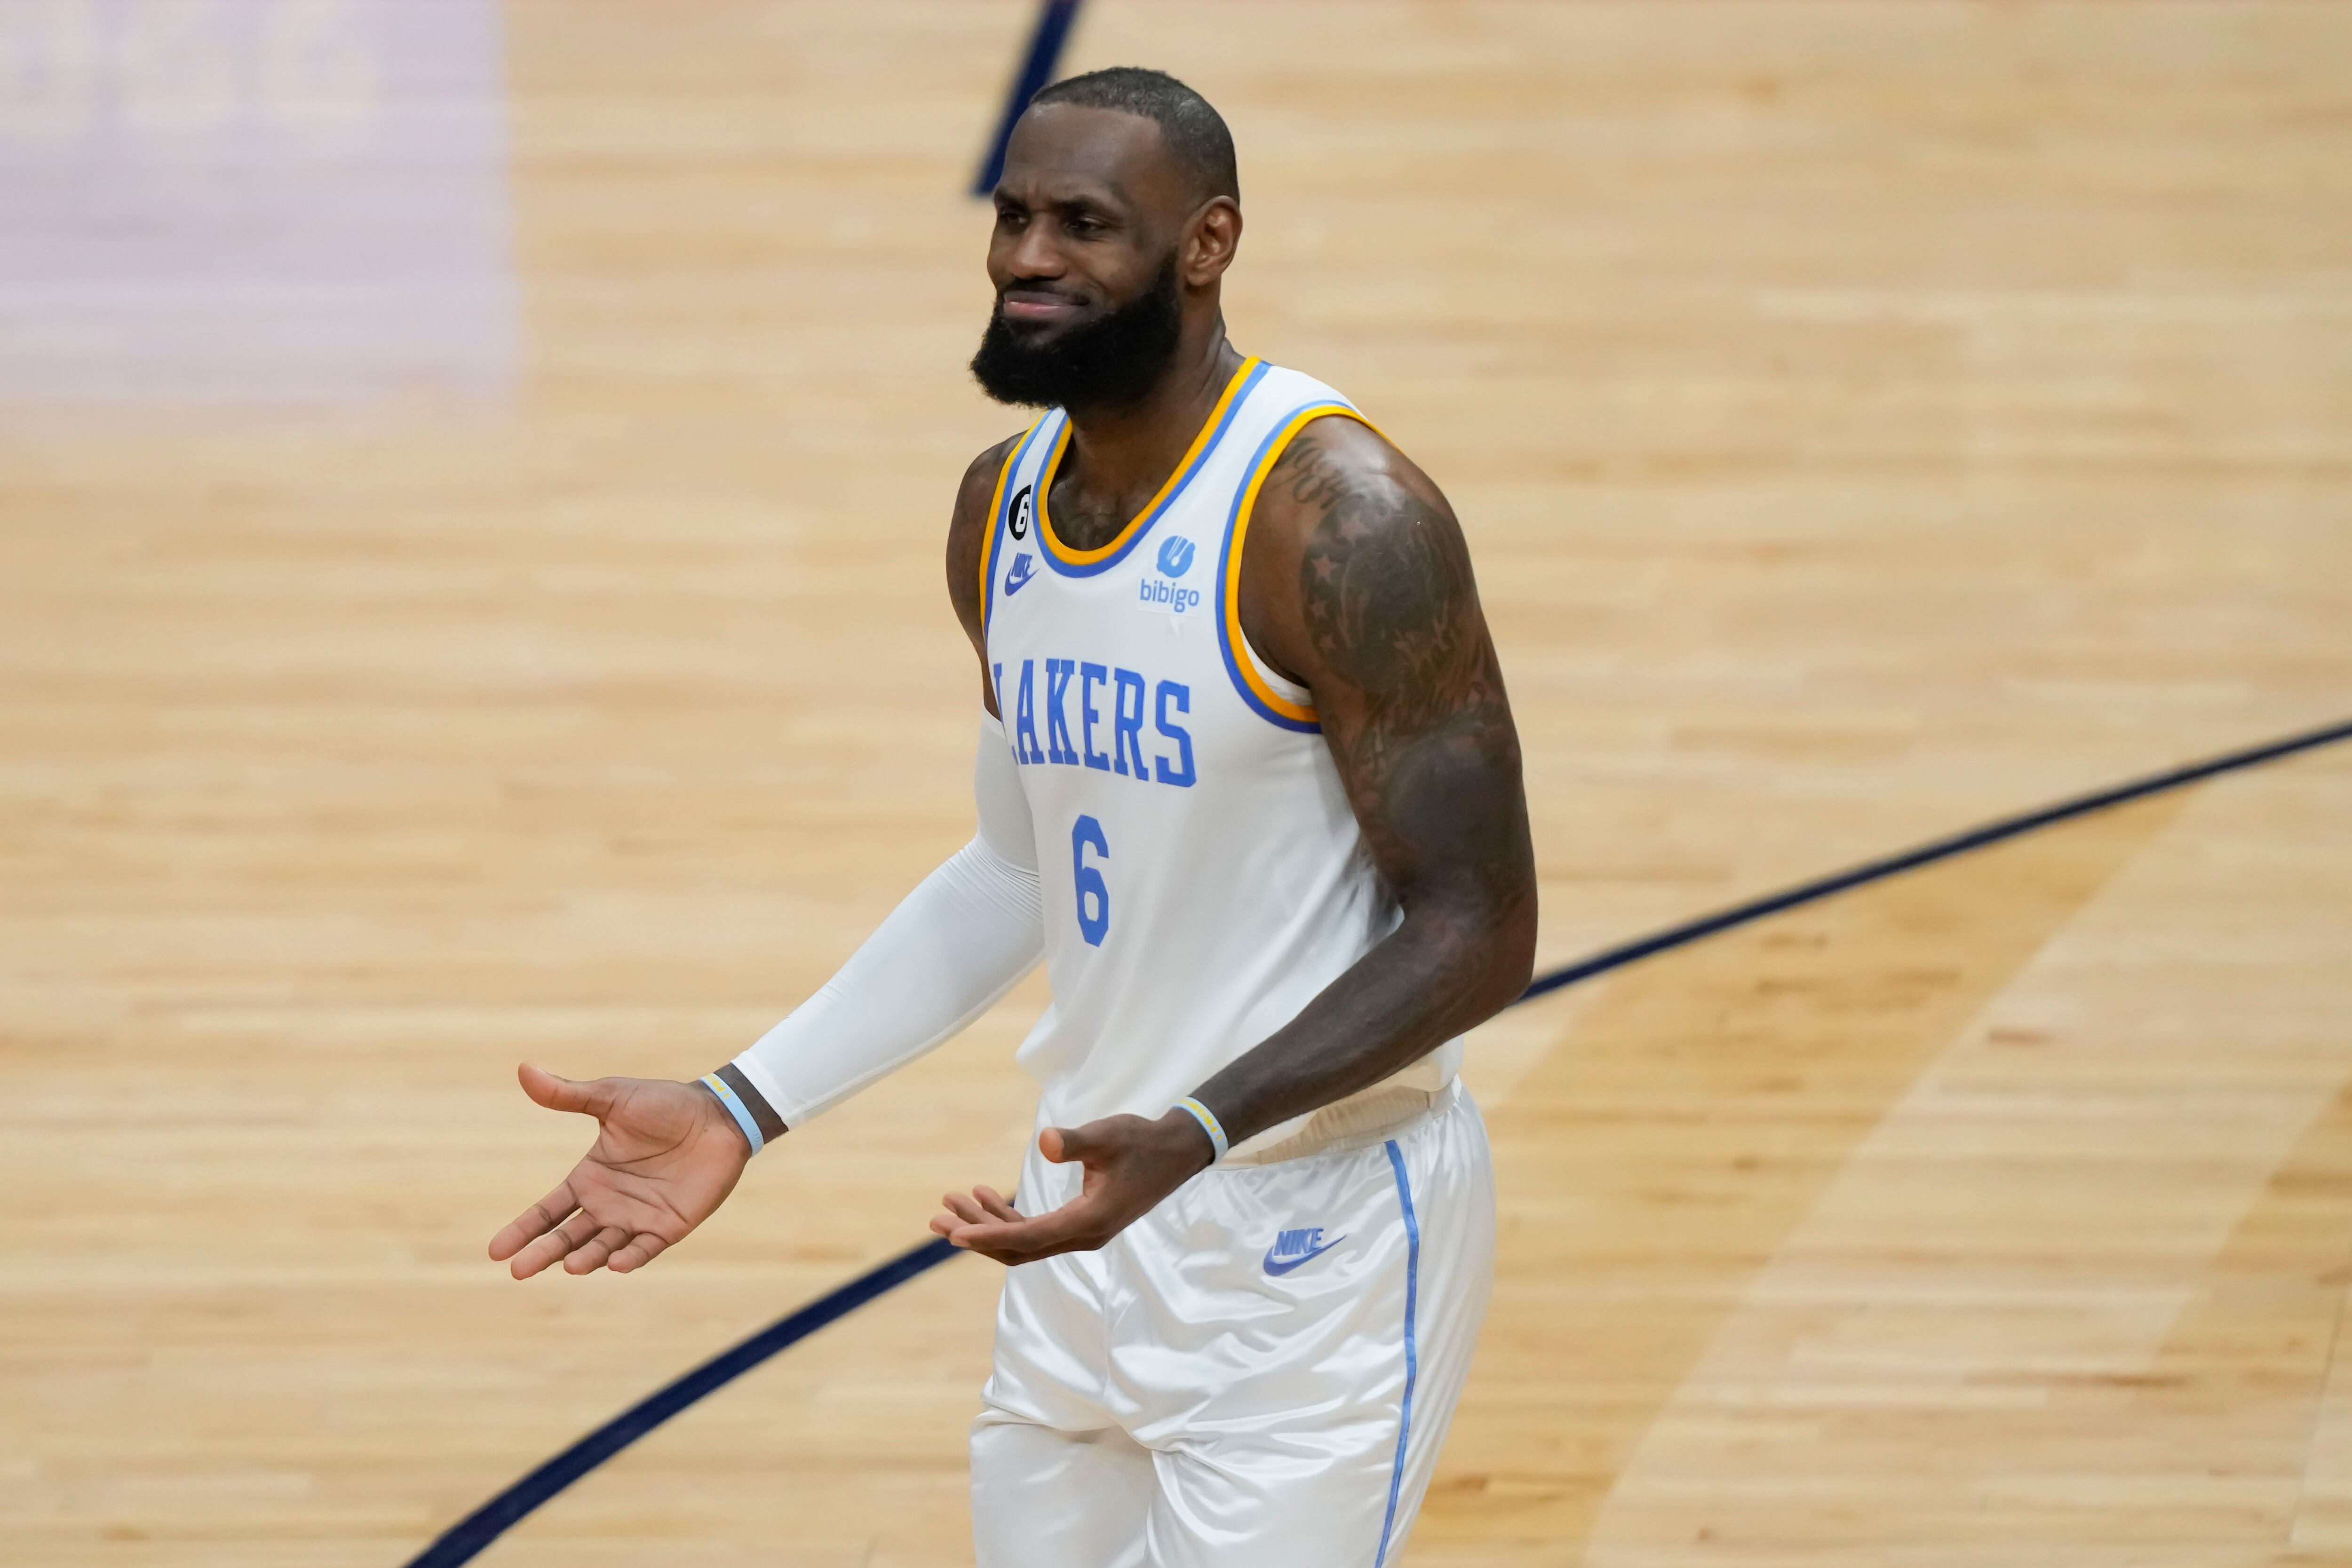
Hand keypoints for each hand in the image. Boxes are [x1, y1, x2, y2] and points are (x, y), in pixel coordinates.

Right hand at [487, 1063, 750, 1278]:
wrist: (717, 1115)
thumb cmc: (664, 1104)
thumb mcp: (612, 1098)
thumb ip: (568, 1094)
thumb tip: (524, 1069)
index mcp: (590, 1177)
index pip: (548, 1211)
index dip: (523, 1230)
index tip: (495, 1251)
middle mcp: (608, 1204)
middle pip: (567, 1237)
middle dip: (542, 1253)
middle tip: (518, 1270)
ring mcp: (637, 1218)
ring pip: (601, 1248)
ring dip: (584, 1258)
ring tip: (568, 1264)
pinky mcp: (668, 1227)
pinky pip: (644, 1249)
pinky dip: (629, 1258)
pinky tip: (615, 1263)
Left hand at [930, 1111, 1213, 1264]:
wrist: (1175, 1151)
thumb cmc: (1142, 1140)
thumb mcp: (1108, 1135)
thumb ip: (1075, 1142)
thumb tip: (1044, 1142)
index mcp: (1088, 1222)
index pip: (1028, 1238)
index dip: (989, 1235)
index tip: (955, 1233)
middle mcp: (1082, 1236)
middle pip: (1018, 1248)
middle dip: (976, 1234)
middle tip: (937, 1220)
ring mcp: (1081, 1232)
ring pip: (1023, 1240)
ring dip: (987, 1223)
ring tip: (951, 1202)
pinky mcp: (1080, 1222)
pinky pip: (1035, 1230)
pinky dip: (1007, 1217)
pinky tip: (985, 1194)